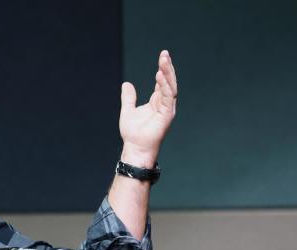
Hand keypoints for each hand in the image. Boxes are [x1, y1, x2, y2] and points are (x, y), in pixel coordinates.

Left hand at [118, 50, 177, 166]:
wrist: (135, 148)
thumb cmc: (132, 133)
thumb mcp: (127, 110)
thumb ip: (129, 97)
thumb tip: (126, 84)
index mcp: (157, 102)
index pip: (162, 82)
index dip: (163, 69)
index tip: (162, 56)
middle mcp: (164, 104)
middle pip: (168, 82)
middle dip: (167, 67)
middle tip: (165, 53)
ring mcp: (167, 109)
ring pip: (170, 86)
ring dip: (168, 73)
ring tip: (163, 60)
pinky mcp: (167, 114)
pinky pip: (167, 96)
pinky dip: (164, 85)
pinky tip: (159, 75)